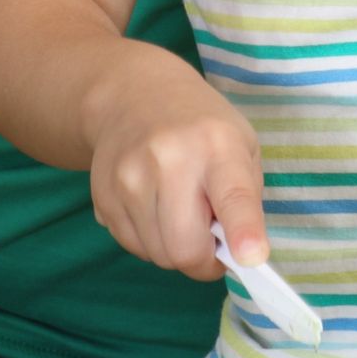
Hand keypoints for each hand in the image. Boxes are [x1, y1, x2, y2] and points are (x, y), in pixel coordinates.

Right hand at [81, 50, 264, 281]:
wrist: (132, 96)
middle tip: (212, 242)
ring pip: (158, 255)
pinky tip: (155, 209)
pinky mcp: (103, 196)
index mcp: (217, 145)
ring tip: (181, 214)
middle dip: (204, 261)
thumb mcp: (241, 146)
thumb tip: (240, 255)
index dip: (243, 232)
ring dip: (175, 250)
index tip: (253, 258)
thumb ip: (246, 200)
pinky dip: (150, 240)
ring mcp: (129, 178)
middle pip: (185, 249)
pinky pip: (133, 247)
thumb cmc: (201, 127)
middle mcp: (169, 160)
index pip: (233, 197)